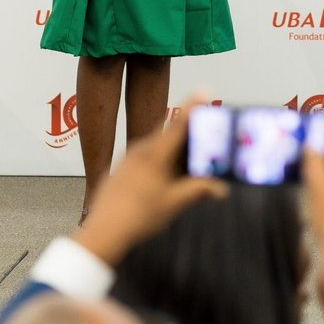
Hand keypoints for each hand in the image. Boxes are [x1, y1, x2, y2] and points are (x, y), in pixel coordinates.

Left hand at [74, 94, 227, 265]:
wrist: (102, 233)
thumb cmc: (139, 217)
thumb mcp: (175, 203)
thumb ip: (199, 190)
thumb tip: (220, 187)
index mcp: (155, 154)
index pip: (178, 124)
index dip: (193, 106)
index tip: (204, 91)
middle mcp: (139, 151)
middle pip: (167, 134)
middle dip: (185, 132)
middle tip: (201, 134)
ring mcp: (126, 160)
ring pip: (154, 146)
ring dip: (170, 149)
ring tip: (184, 163)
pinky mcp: (118, 171)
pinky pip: (142, 158)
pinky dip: (157, 161)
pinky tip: (161, 179)